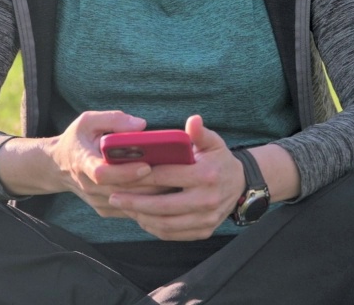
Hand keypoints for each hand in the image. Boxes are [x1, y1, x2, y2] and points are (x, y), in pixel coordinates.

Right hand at [47, 110, 169, 217]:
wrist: (59, 167)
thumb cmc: (78, 140)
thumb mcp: (87, 121)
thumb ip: (113, 119)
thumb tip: (141, 125)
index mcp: (82, 162)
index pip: (102, 173)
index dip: (125, 172)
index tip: (147, 164)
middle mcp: (88, 186)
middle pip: (122, 191)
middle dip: (149, 183)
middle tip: (176, 173)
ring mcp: (97, 201)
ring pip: (130, 203)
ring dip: (153, 194)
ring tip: (177, 181)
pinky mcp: (106, 209)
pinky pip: (130, 211)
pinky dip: (149, 202)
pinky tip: (168, 191)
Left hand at [108, 115, 244, 240]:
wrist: (240, 185)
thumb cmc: (219, 159)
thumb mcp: (213, 143)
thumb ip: (200, 133)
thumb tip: (193, 120)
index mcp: (207, 174)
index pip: (167, 176)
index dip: (142, 176)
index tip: (121, 176)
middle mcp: (207, 199)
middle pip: (163, 205)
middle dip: (135, 202)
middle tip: (114, 197)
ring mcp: (206, 218)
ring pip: (166, 223)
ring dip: (142, 217)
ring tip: (125, 208)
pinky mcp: (204, 231)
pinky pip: (174, 234)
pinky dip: (155, 228)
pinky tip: (142, 218)